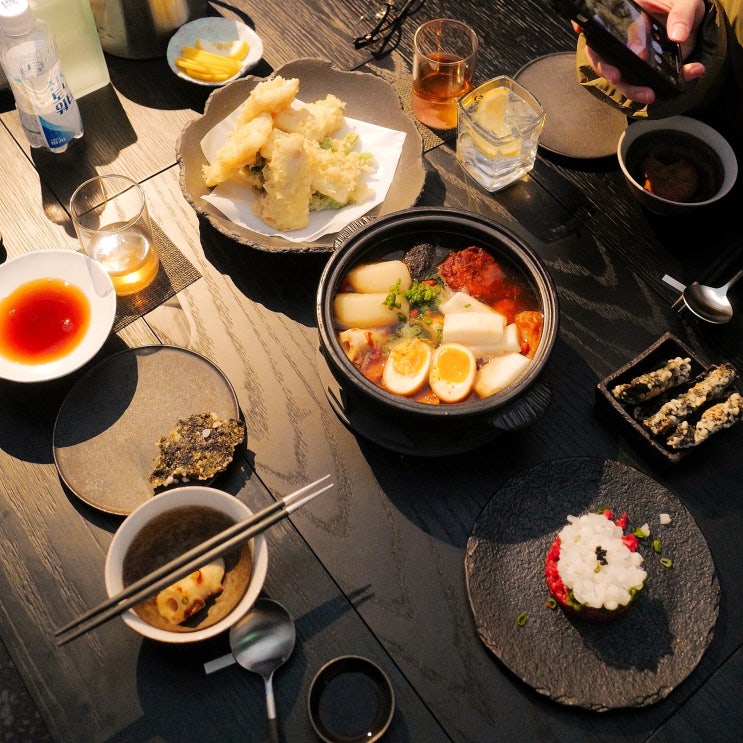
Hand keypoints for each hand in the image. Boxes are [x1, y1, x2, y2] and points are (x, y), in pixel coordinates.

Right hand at [576, 0, 706, 103]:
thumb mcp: (686, 2)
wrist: (697, 21)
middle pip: (604, 59)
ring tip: (650, 95)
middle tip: (617, 77)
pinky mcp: (646, 72)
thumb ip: (681, 14)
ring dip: (632, 90)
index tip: (580, 27)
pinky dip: (668, 83)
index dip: (585, 28)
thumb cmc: (684, 5)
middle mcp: (623, 41)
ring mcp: (632, 59)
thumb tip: (677, 37)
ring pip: (622, 78)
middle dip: (607, 71)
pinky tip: (691, 73)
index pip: (598, 26)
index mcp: (626, 19)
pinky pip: (648, 83)